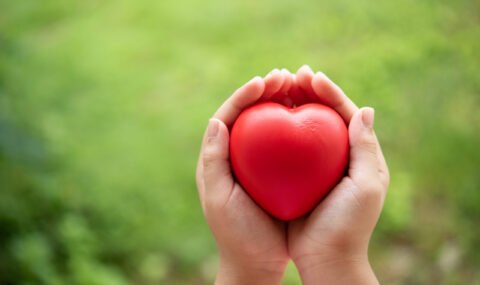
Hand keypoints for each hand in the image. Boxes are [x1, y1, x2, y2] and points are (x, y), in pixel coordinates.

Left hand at [196, 69, 291, 284]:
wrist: (255, 263)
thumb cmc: (236, 234)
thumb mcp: (220, 199)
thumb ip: (214, 160)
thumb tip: (216, 120)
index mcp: (218, 158)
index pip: (229, 115)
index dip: (245, 95)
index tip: (265, 81)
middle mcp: (236, 155)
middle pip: (250, 114)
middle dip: (266, 91)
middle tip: (287, 75)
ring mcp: (257, 163)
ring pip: (269, 123)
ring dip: (282, 102)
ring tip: (300, 85)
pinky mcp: (276, 173)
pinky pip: (286, 142)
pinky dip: (297, 126)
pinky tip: (313, 116)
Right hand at [287, 66, 389, 284]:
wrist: (326, 259)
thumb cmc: (349, 225)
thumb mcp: (367, 186)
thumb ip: (366, 148)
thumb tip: (366, 109)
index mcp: (358, 154)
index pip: (345, 113)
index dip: (330, 92)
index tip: (312, 76)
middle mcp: (336, 156)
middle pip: (321, 115)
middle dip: (308, 92)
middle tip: (291, 74)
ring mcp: (314, 166)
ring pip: (301, 127)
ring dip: (290, 105)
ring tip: (276, 87)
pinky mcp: (295, 177)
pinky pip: (285, 147)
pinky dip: (275, 130)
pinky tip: (262, 119)